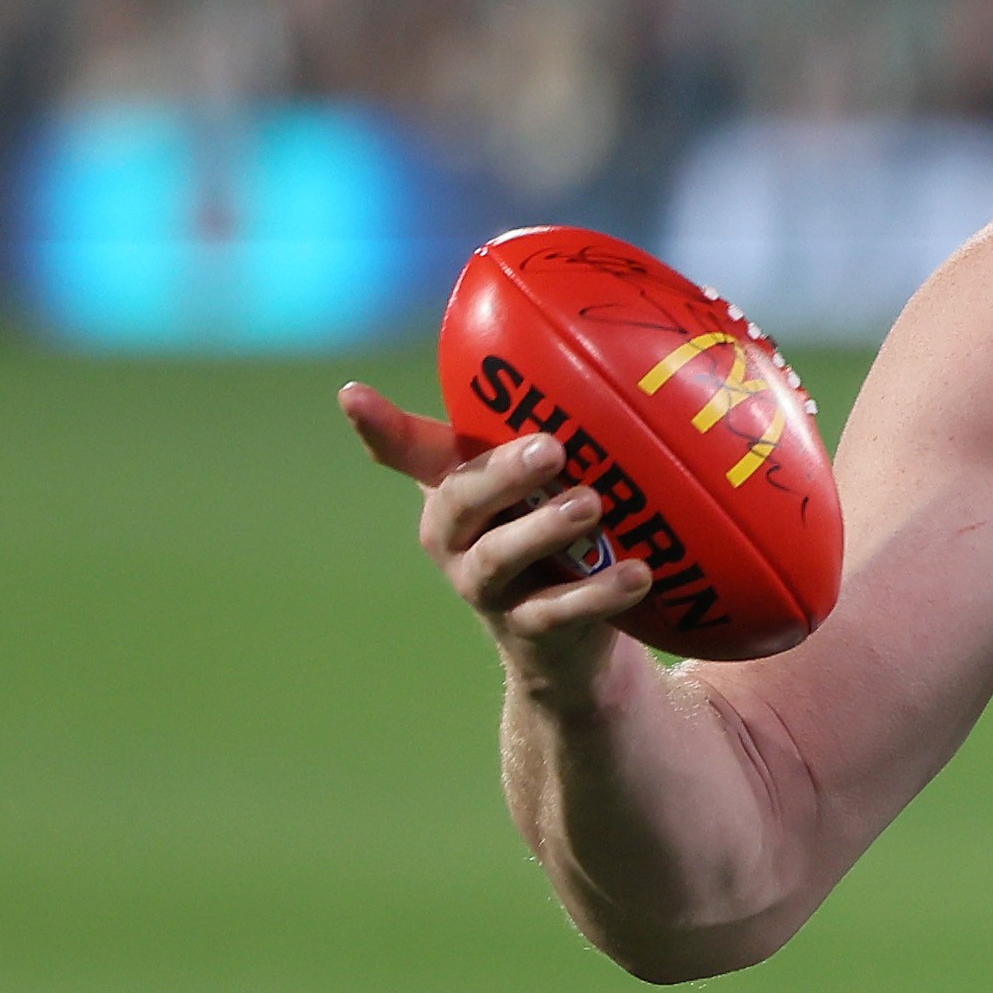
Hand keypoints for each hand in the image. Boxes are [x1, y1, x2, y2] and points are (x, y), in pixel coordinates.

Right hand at [338, 381, 657, 674]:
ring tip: (592, 505)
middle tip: (552, 448)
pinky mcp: (527, 629)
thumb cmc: (553, 532)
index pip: (408, 450)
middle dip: (502, 472)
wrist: (569, 636)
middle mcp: (455, 535)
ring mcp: (485, 585)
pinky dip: (597, 593)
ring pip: (498, 556)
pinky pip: (554, 611)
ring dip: (545, 529)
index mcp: (454, 488)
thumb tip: (602, 356)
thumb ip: (553, 431)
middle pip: (460, 500)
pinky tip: (639, 573)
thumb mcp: (548, 481)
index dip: (379, 426)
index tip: (352, 394)